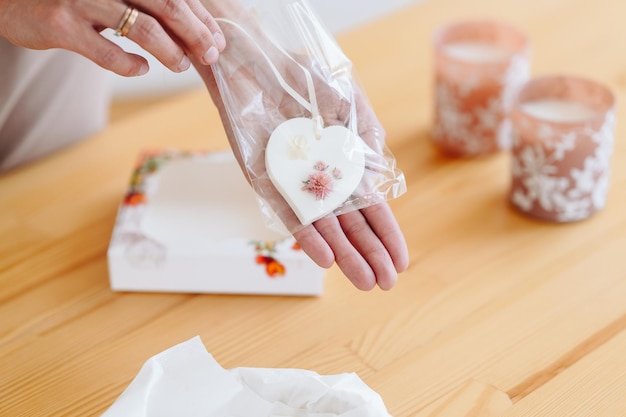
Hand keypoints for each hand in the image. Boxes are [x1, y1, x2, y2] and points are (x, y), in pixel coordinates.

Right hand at [0, 0, 225, 75]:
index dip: (199, 17)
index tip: (217, 39)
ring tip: (180, 65)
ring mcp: (82, 0)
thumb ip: (143, 3)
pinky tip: (142, 68)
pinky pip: (107, 52)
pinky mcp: (61, 25)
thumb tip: (191, 27)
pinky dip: (131, 65)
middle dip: (195, 33)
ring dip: (170, 51)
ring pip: (143, 28)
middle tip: (211, 54)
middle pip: (166, 4)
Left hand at [192, 10, 408, 290]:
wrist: (257, 60)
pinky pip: (288, 211)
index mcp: (344, 164)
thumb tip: (379, 173)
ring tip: (362, 282)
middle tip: (384, 286)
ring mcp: (294, 182)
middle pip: (350, 225)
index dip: (387, 235)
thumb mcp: (347, 102)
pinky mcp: (265, 179)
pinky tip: (325, 257)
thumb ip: (365, 136)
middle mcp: (320, 179)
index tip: (401, 264)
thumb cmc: (304, 76)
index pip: (371, 208)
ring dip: (344, 253)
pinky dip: (307, 233)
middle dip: (369, 254)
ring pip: (323, 226)